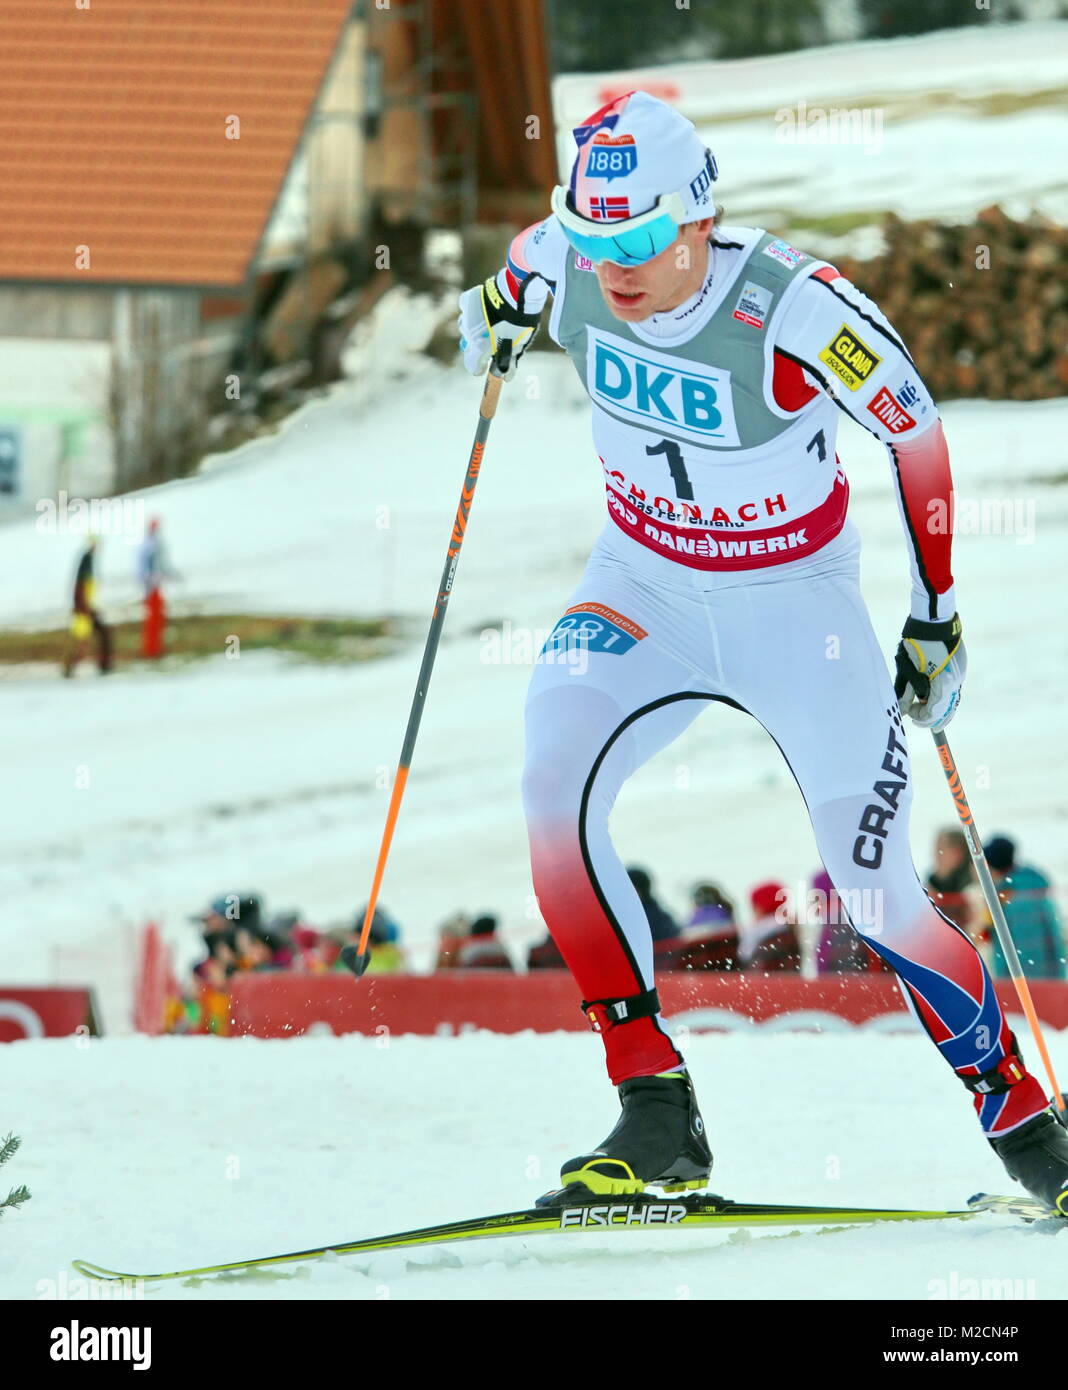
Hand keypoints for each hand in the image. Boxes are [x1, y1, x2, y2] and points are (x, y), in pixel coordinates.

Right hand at [457, 277, 539, 380]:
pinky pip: (467, 308)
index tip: (482, 370)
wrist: (517, 292)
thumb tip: (506, 377)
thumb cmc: (519, 322)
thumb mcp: (516, 346)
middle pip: (470, 345)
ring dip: (474, 329)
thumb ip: (509, 363)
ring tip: (488, 325)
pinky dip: (473, 310)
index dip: (478, 369)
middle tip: (491, 344)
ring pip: (466, 326)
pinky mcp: (468, 299)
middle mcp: (468, 332)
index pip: (472, 365)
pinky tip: (483, 310)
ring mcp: (466, 315)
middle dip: (479, 347)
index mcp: (478, 346)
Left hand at [894, 613, 965, 730]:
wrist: (933, 619)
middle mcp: (955, 680)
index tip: (911, 717)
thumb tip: (903, 709)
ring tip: (925, 712)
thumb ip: (906, 690)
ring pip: (951, 699)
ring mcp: (959, 672)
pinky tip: (934, 700)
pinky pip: (952, 688)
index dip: (922, 717)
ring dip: (939, 708)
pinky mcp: (959, 666)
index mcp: (944, 682)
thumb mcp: (908, 668)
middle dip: (932, 717)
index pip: (935, 710)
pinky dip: (943, 697)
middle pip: (946, 708)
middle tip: (918, 720)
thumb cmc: (917, 642)